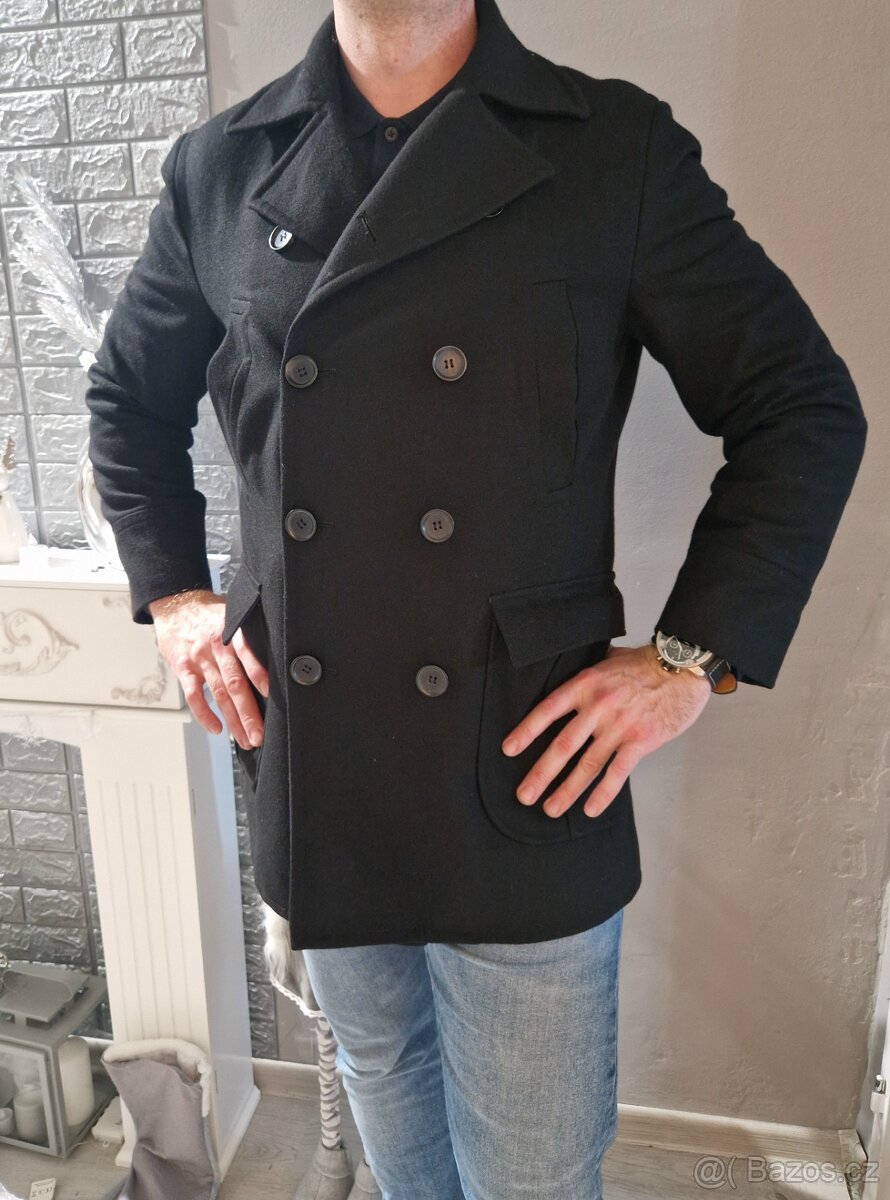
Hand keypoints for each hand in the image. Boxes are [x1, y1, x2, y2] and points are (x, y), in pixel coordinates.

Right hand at [148, 588, 269, 750]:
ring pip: (218, 694)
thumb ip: (250, 634)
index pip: (247, 655)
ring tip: (246, 739)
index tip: (273, 696)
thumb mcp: (234, 614)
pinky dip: (204, 714)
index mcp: (231, 631)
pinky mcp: (184, 668)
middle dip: (248, 712)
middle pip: (235, 683)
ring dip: (233, 719)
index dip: (259, 676)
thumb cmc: (212, 614)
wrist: (176, 604)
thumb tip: (280, 654)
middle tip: (260, 734)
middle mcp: (216, 646)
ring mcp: (199, 659)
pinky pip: (193, 695)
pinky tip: (216, 728)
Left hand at [501, 642, 711, 819]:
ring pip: (587, 764)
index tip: (509, 749)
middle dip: (541, 773)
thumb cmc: (644, 664)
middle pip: (563, 745)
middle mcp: (599, 706)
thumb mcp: (607, 659)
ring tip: (550, 808)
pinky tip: (589, 809)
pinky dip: (603, 793)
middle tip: (524, 794)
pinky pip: (618, 772)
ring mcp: (620, 725)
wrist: (681, 667)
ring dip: (567, 790)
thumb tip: (567, 674)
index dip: (527, 731)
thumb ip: (587, 675)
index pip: (548, 710)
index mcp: (586, 684)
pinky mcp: (641, 740)